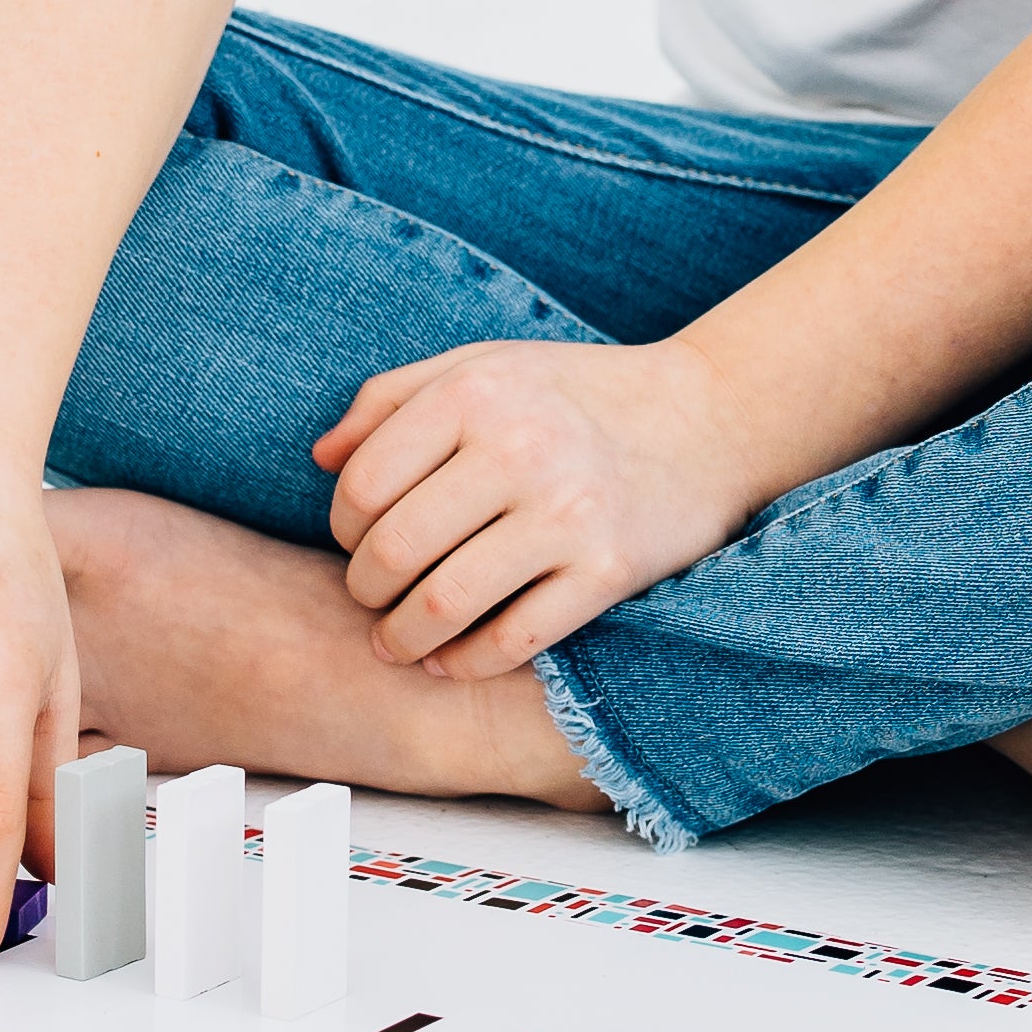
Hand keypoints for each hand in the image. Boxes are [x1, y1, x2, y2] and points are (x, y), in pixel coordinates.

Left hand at [314, 334, 754, 676]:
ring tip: (395, 643)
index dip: (342, 527)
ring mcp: (567, 515)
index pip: (362, 486)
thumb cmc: (578, 395)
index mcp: (476, 393)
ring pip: (442, 606)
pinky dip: (466, 664)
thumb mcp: (485, 366)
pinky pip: (512, 640)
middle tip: (370, 599)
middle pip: (392, 552)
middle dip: (364, 591)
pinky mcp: (607, 572)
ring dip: (401, 640)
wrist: (712, 419)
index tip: (358, 542)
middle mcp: (518, 450)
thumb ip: (393, 399)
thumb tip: (319, 459)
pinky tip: (451, 662)